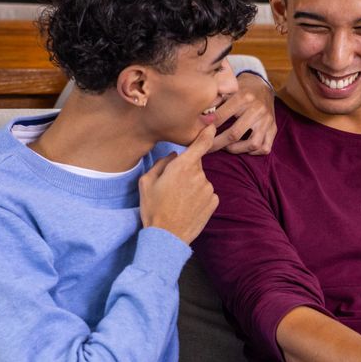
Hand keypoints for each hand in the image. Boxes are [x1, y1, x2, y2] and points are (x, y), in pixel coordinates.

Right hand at [139, 126, 219, 244]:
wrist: (167, 236)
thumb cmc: (153, 208)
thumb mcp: (146, 182)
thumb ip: (161, 164)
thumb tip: (173, 156)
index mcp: (182, 166)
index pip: (200, 144)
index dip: (207, 133)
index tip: (212, 125)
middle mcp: (199, 175)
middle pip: (196, 165)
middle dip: (186, 170)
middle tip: (172, 186)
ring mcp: (208, 189)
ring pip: (201, 180)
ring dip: (193, 185)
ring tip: (178, 200)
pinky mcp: (213, 202)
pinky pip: (207, 193)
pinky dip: (199, 197)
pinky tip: (188, 207)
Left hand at [207, 73, 275, 155]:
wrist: (262, 85)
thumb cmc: (241, 89)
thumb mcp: (228, 89)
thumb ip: (215, 100)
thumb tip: (200, 114)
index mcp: (243, 96)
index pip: (221, 117)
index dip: (208, 127)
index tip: (199, 133)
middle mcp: (257, 109)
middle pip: (234, 134)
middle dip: (217, 144)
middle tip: (207, 148)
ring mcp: (267, 120)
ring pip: (252, 144)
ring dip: (236, 149)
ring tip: (226, 148)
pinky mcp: (273, 128)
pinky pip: (265, 147)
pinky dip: (254, 152)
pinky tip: (244, 148)